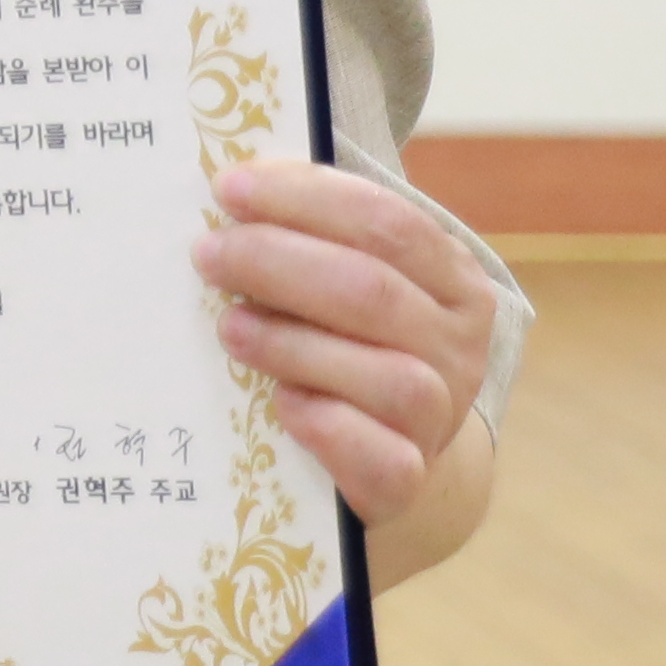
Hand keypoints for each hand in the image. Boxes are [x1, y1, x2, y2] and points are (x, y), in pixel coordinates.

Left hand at [193, 158, 506, 582]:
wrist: (389, 462)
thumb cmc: (353, 350)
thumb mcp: (349, 288)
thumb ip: (316, 240)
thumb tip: (232, 185)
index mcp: (451, 279)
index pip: (385, 222)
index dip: (304, 198)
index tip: (228, 186)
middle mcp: (458, 346)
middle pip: (372, 290)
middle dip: (278, 262)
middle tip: (208, 254)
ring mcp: (440, 416)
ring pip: (384, 374)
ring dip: (293, 344)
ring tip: (228, 327)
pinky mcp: (408, 480)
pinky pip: (378, 456)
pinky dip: (326, 425)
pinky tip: (280, 403)